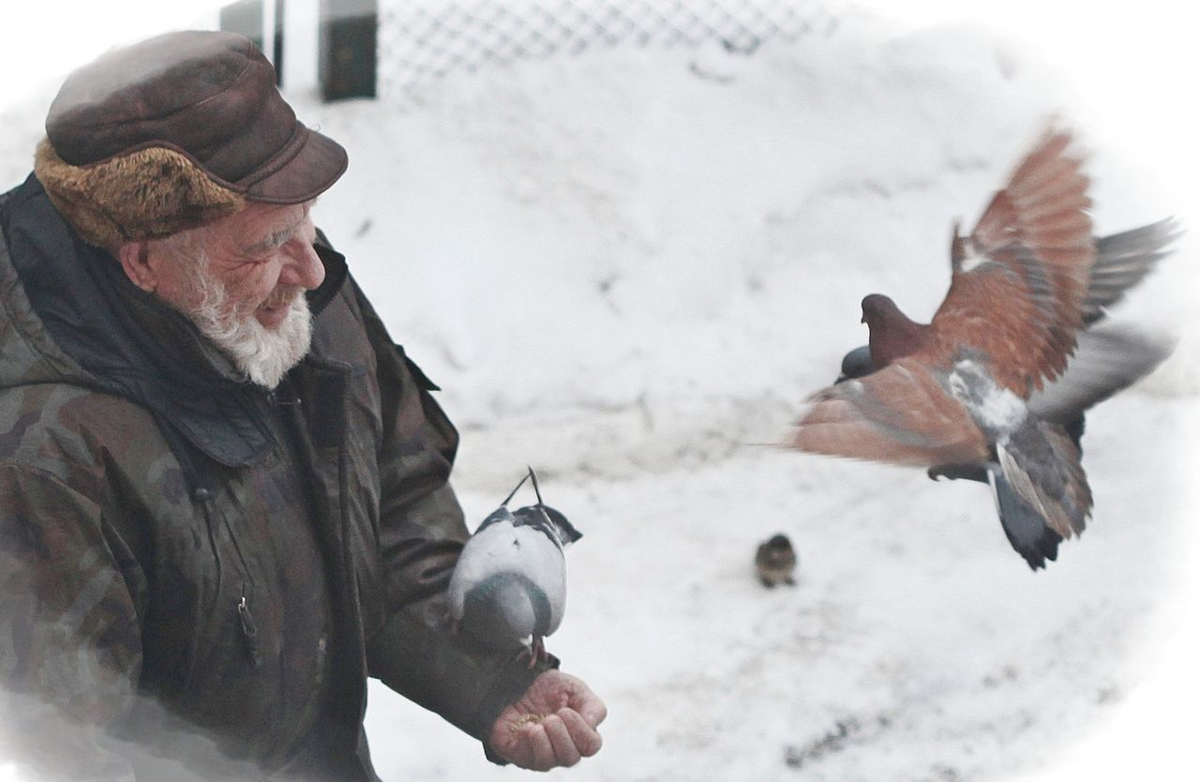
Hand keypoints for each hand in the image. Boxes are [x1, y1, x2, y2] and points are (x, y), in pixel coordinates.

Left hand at [486, 670, 605, 769]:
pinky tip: (527, 727)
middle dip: (561, 736)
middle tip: (551, 718)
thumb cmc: (551, 689)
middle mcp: (562, 748)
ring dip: (545, 741)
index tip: (566, 710)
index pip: (591, 745)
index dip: (581, 730)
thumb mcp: (575, 688)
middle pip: (571, 759)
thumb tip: (593, 725)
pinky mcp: (520, 753)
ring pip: (549, 762)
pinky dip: (528, 742)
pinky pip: (527, 758)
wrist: (520, 682)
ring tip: (539, 724)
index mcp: (580, 734)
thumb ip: (592, 705)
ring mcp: (541, 753)